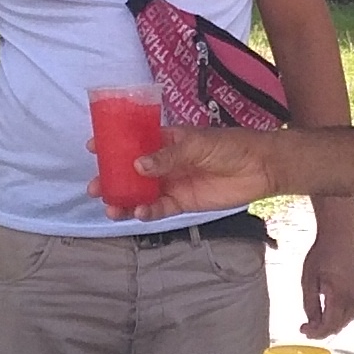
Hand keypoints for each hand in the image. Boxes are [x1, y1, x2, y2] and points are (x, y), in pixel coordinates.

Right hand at [87, 125, 281, 217]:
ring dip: (124, 200)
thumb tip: (138, 165)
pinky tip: (138, 213)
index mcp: (166, 139)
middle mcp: (165, 162)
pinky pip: (159, 208)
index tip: (92, 146)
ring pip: (140, 193)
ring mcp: (172, 182)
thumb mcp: (197, 144)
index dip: (114, 144)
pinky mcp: (183, 202)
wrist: (260, 167)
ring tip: (110, 207)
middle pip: (131, 171)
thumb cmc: (230, 145)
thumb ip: (168, 155)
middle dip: (111, 179)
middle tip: (94, 187)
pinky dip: (146, 212)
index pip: (134, 140)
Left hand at [300, 224, 353, 337]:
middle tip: (306, 327)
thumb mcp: (308, 280)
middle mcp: (353, 297)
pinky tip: (331, 313)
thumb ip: (310, 305)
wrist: (340, 236)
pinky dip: (342, 317)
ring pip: (347, 320)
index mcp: (339, 294)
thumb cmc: (321, 256)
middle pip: (339, 325)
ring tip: (317, 321)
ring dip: (333, 325)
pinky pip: (353, 311)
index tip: (302, 330)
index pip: (329, 324)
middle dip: (322, 330)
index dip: (315, 332)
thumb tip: (312, 325)